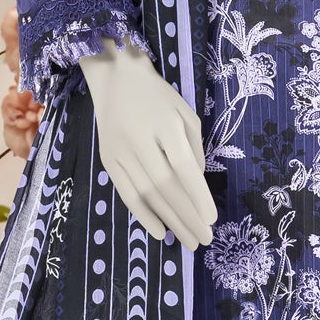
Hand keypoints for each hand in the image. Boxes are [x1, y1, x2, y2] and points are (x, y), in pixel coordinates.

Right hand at [79, 39, 217, 246]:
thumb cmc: (158, 96)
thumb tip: (197, 186)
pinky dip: (143, 215)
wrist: (116, 78)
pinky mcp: (108, 160)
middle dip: (187, 217)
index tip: (211, 219)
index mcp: (165, 124)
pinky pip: (126, 193)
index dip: (197, 195)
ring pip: (146, 194)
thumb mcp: (186, 113)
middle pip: (165, 186)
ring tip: (187, 240)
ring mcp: (121, 152)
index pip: (183, 167)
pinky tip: (159, 231)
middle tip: (203, 239)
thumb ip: (194, 149)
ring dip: (169, 221)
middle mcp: (141, 140)